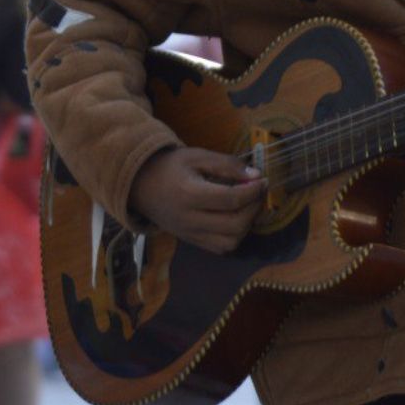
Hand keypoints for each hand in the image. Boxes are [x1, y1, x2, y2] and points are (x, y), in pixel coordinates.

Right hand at [129, 147, 266, 253]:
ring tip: (247, 206)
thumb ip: (227, 164)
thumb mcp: (197, 156)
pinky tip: (235, 218)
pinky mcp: (192, 241)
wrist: (141, 185)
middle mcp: (189, 219)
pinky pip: (221, 247)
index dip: (253, 191)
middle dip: (254, 208)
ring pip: (230, 242)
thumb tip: (256, 176)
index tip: (263, 180)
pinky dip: (235, 235)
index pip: (231, 199)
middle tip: (257, 192)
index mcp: (189, 194)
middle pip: (234, 224)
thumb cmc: (171, 167)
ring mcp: (190, 234)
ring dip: (246, 225)